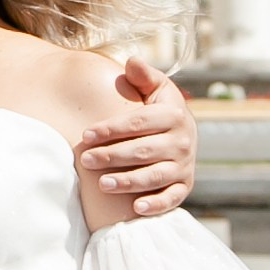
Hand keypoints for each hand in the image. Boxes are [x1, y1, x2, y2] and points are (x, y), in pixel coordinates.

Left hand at [75, 58, 196, 217]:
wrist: (185, 135)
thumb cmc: (160, 110)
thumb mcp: (156, 89)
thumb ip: (144, 76)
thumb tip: (132, 61)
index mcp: (174, 115)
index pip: (138, 122)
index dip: (111, 128)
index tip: (85, 134)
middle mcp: (182, 141)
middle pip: (143, 150)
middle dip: (112, 155)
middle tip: (85, 160)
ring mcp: (184, 166)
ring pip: (155, 176)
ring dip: (129, 181)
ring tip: (102, 184)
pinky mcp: (184, 186)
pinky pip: (172, 198)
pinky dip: (156, 205)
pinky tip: (136, 208)